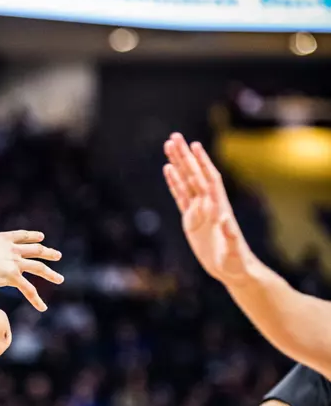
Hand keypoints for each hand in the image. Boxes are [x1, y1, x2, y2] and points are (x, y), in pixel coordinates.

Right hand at [0, 222, 62, 312]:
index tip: (41, 237)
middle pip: (35, 250)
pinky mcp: (13, 277)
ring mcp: (15, 263)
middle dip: (48, 253)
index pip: (21, 236)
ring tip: (60, 279)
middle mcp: (13, 250)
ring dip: (51, 274)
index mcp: (2, 240)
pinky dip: (36, 300)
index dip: (32, 236)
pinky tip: (42, 308)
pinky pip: (28, 290)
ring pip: (38, 268)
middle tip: (57, 255)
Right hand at [163, 134, 255, 284]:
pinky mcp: (191, 219)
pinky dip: (174, 182)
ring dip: (178, 163)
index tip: (195, 146)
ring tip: (168, 145)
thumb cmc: (236, 261)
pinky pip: (180, 196)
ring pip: (186, 181)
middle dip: (185, 156)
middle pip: (195, 175)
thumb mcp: (235, 251)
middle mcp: (209, 204)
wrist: (233, 269)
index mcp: (219, 208)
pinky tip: (167, 168)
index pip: (209, 180)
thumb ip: (231, 236)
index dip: (203, 163)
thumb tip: (224, 221)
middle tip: (174, 137)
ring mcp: (199, 210)